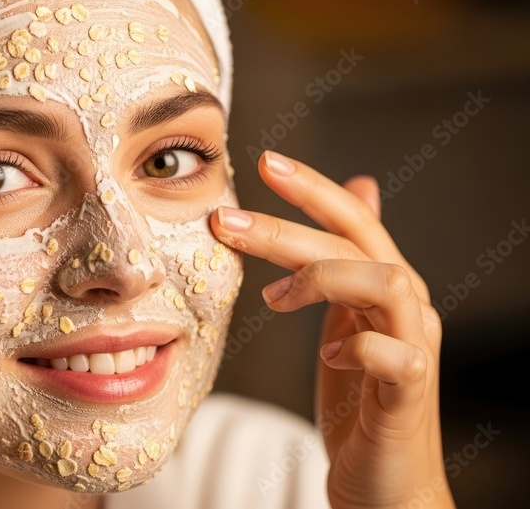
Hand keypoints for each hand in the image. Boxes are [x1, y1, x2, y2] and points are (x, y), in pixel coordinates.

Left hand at [211, 151, 454, 507]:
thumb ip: (346, 262)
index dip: (312, 188)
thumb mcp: (347, 319)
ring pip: (387, 282)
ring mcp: (414, 348)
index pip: (352, 219)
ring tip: (273, 300)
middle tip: (224, 222)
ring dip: (322, 278)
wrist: (386, 481)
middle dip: (286, 227)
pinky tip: (327, 355)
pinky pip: (397, 357)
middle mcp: (407, 308)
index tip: (263, 162)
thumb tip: (360, 188)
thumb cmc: (358, 400)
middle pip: (356, 243)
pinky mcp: (410, 394)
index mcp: (384, 285)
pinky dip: (359, 348)